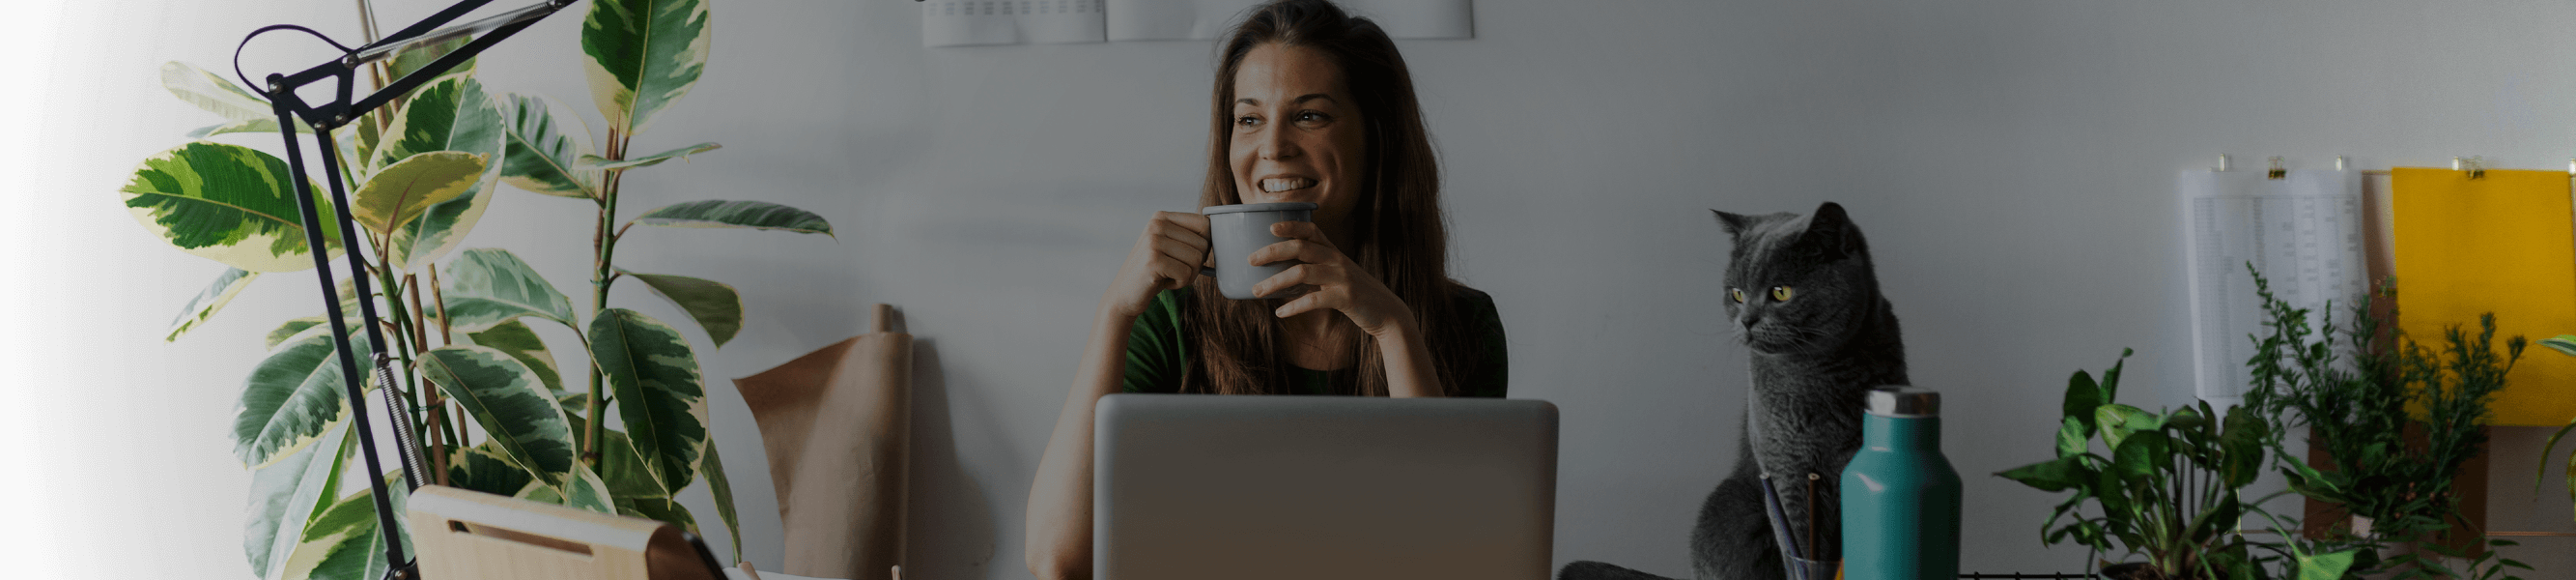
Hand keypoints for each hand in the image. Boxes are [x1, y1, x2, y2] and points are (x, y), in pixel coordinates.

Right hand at [1102, 211, 1212, 319]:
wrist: (1124, 295)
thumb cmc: (1154, 272)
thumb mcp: (1170, 247)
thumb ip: (1189, 237)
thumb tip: (1223, 235)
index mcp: (1162, 217)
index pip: (1204, 223)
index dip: (1205, 244)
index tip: (1189, 256)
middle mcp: (1156, 224)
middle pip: (1203, 244)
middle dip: (1195, 264)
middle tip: (1174, 269)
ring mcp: (1153, 241)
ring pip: (1197, 259)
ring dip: (1188, 275)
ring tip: (1168, 275)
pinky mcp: (1153, 260)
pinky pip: (1186, 273)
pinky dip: (1180, 283)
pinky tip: (1163, 282)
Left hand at [1247, 221, 1415, 337]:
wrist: (1388, 314)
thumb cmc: (1357, 295)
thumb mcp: (1339, 276)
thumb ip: (1317, 269)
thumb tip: (1282, 273)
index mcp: (1334, 253)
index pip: (1312, 230)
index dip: (1291, 226)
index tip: (1270, 227)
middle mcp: (1338, 260)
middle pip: (1301, 247)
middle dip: (1272, 251)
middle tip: (1251, 260)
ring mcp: (1342, 278)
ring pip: (1302, 273)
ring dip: (1275, 282)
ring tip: (1257, 291)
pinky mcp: (1346, 298)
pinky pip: (1314, 299)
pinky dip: (1294, 306)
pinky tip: (1280, 313)